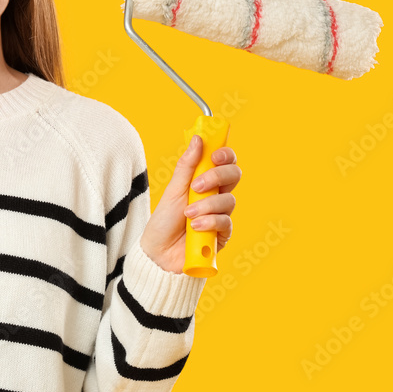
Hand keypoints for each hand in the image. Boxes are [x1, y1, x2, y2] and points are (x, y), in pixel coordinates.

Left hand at [139, 135, 240, 274]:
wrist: (158, 252)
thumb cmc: (164, 221)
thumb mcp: (173, 190)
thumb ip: (187, 166)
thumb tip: (198, 139)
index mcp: (205, 181)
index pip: (224, 162)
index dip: (225, 155)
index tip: (215, 155)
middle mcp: (217, 195)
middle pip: (234, 175)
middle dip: (217, 177)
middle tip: (197, 185)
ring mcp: (221, 214)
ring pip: (229, 200)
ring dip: (206, 206)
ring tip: (188, 214)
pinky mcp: (223, 234)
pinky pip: (226, 222)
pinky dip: (210, 222)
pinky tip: (195, 227)